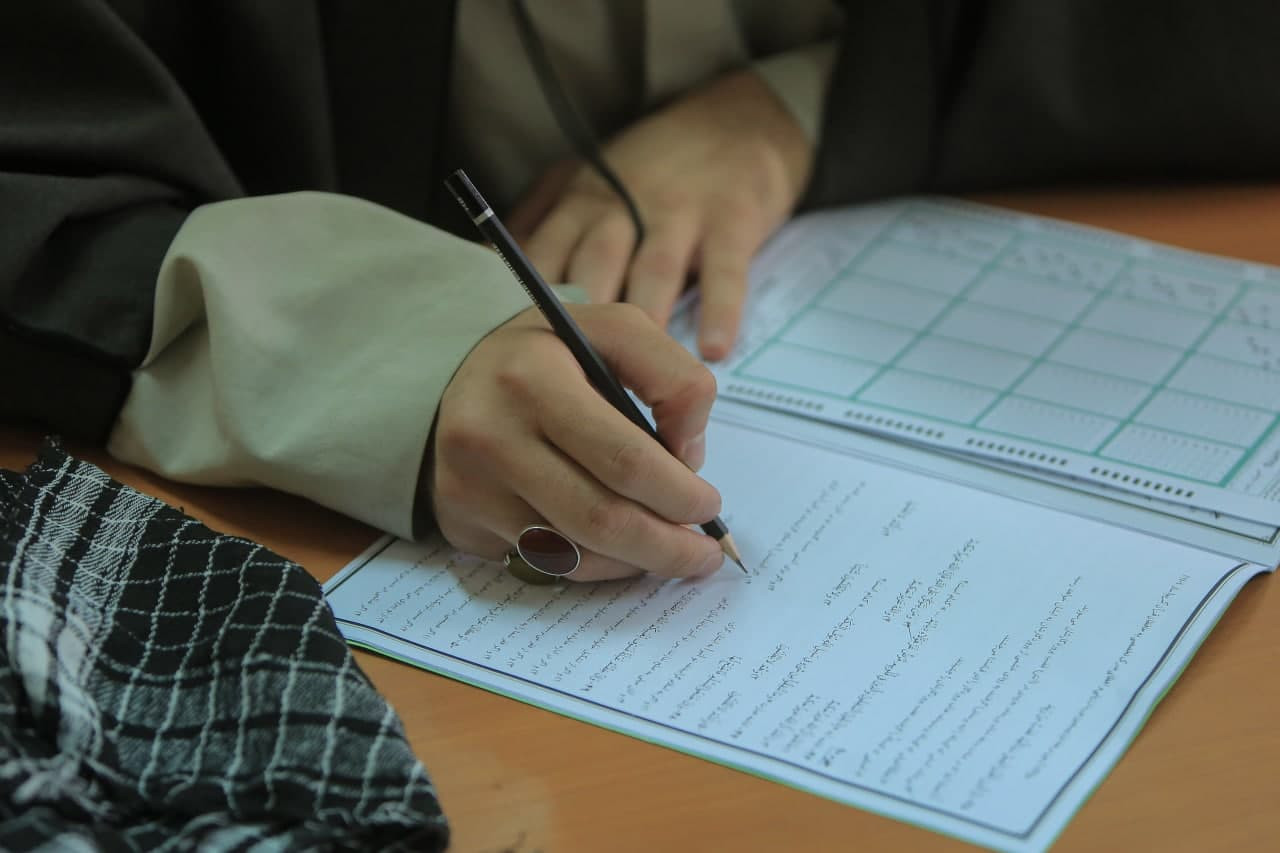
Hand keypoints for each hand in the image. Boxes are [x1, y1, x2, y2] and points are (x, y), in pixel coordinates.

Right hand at [428, 303, 723, 581]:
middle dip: (668, 544)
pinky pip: (545, 563)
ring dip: (637, 562)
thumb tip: (687, 459)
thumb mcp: (614, 330)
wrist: (456, 379)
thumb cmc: (551, 356)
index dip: (679, 493)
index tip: (709, 504)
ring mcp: (470, 487)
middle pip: (601, 519)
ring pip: (575, 554)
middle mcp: (491, 436)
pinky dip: (598, 566)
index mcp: (533, 377)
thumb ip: (671, 377)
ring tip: (673, 551)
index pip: (625, 458)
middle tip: (704, 551)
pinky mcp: (461, 522)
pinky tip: (624, 551)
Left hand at [508, 69, 812, 360]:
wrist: (736, 121)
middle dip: (580, 321)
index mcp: (581, 203)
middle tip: (570, 378)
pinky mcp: (732, 218)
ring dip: (643, 319)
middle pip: (594, 265)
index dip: (527, 306)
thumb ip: (540, 222)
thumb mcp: (586, 181)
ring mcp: (679, 211)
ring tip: (638, 376)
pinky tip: (712, 352)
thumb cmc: (650, 170)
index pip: (543, 256)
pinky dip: (719, 310)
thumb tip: (485, 268)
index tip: (516, 354)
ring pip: (654, 269)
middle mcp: (624, 207)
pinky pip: (723, 269)